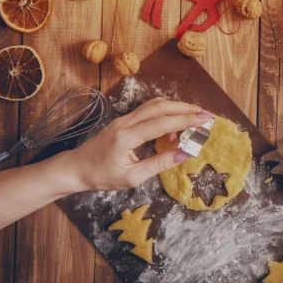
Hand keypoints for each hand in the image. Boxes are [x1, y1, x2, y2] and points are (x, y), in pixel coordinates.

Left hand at [65, 97, 207, 192]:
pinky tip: (174, 126)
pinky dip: (166, 113)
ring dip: (177, 108)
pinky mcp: (124, 120)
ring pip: (155, 105)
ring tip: (194, 119)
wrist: (76, 168)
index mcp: (126, 137)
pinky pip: (149, 111)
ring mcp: (124, 119)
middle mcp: (125, 123)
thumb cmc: (102, 176)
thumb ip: (159, 164)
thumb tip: (185, 154)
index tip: (204, 120)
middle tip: (206, 115)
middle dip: (186, 109)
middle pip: (160, 106)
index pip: (161, 123)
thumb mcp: (132, 177)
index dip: (185, 121)